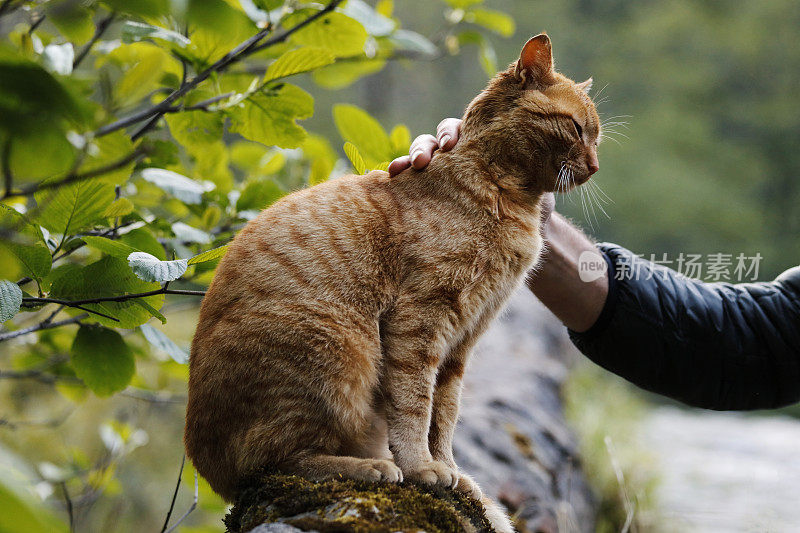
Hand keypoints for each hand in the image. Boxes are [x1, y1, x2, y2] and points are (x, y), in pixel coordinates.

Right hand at [387, 118, 554, 228]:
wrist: (526, 229)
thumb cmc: (534, 201)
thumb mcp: (539, 181)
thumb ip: (533, 168)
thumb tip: (558, 154)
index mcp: (486, 143)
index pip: (465, 128)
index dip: (454, 132)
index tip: (452, 143)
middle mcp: (464, 153)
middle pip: (439, 139)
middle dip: (427, 146)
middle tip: (423, 162)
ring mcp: (447, 171)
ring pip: (423, 156)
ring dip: (410, 159)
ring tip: (399, 170)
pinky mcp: (435, 191)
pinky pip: (414, 182)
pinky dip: (401, 180)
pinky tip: (388, 183)